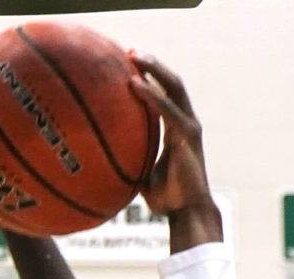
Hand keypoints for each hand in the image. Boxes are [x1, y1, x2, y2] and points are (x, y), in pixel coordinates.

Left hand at [129, 54, 221, 249]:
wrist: (188, 213)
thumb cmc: (167, 200)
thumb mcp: (143, 176)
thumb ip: (132, 161)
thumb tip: (103, 160)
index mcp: (177, 129)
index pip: (166, 95)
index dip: (151, 77)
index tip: (130, 64)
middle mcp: (187, 123)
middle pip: (172, 83)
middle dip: (153, 64)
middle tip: (130, 51)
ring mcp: (190, 128)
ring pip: (174, 87)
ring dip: (154, 68)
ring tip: (134, 55)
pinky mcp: (188, 136)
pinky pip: (167, 110)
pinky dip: (151, 95)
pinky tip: (134, 84)